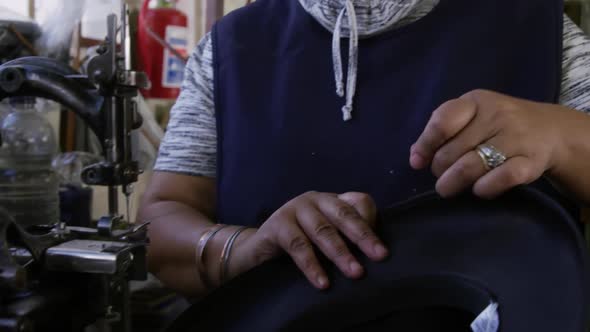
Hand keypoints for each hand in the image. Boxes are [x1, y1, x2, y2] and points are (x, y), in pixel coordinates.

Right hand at [229, 192, 388, 288]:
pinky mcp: (277, 224)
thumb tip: (374, 256)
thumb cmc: (299, 245)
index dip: (370, 220)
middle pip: (343, 214)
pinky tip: (322, 282)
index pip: (358, 202)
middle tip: (379, 256)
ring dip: (340, 253)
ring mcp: (295, 208)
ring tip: (355, 273)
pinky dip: (311, 265)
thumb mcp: (324, 240)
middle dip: (363, 236)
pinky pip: (298, 245)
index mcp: (331, 201)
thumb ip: (345, 239)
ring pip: (322, 230)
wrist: (257, 251)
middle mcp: (315, 199)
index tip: (381, 246)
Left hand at [410, 89, 571, 197]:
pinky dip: (483, 188)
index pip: (442, 122)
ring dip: (452, 183)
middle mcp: (496, 116)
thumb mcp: (471, 118)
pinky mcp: (530, 162)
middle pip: (452, 151)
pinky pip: (499, 179)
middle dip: (439, 169)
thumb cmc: (498, 126)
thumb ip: (442, 132)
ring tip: (447, 188)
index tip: (417, 163)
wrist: (551, 132)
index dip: (425, 145)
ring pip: (470, 167)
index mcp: (476, 102)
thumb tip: (415, 158)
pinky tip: (478, 189)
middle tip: (441, 176)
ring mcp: (515, 138)